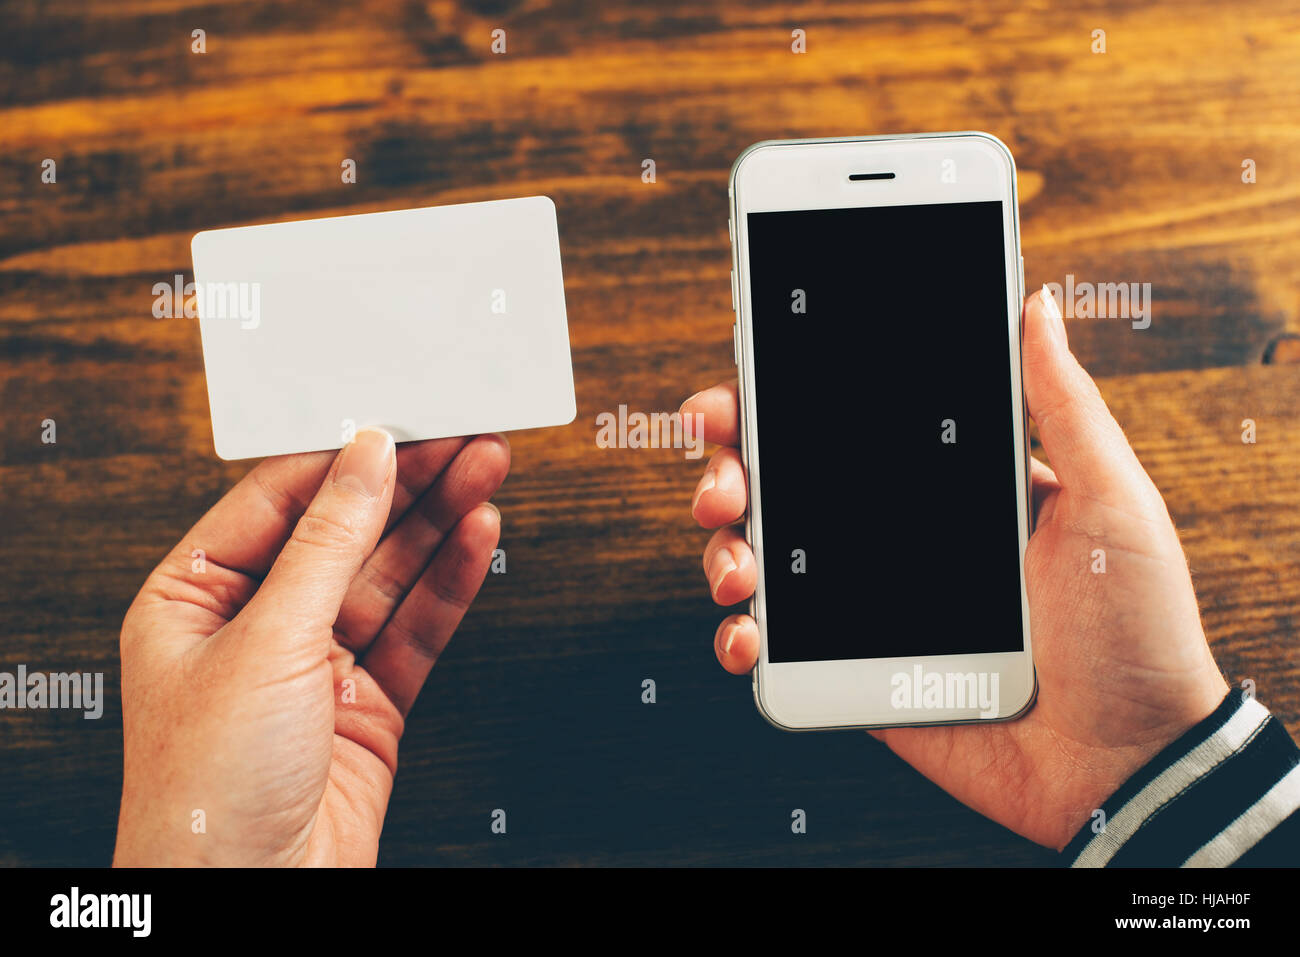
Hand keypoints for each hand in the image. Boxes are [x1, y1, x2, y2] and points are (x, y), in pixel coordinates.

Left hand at [114, 429, 508, 865]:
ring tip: (487, 467)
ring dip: (439, 522)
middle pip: (342, 532)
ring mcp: (316, 664)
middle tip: (461, 435)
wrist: (255, 899)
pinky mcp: (369, 701)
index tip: (396, 420)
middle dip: (406, 484)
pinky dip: (450, 582)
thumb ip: (327, 543)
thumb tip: (365, 459)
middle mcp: (255, 625)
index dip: (340, 457)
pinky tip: (478, 537)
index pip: (275, 501)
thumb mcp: (266, 642)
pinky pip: (416, 627)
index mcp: (193, 598)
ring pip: (389, 575)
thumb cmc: (209, 790)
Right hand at [682, 288, 1228, 849]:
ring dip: (726, 549)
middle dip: (729, 468)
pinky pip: (778, 648)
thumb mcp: (1109, 500)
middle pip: (784, 484)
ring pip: (764, 558)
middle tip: (724, 482)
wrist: (1130, 761)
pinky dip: (742, 636)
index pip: (847, 427)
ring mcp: (869, 607)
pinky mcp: (857, 672)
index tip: (741, 389)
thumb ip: (1063, 407)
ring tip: (739, 566)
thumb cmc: (1137, 630)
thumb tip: (1036, 309)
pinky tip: (748, 633)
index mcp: (946, 488)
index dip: (782, 403)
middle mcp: (896, 539)